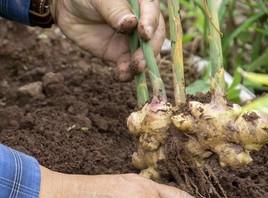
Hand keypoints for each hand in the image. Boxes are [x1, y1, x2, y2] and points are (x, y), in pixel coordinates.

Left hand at [50, 0, 164, 81]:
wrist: (68, 10)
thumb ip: (115, 10)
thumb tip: (130, 23)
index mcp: (141, 2)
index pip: (152, 12)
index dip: (151, 23)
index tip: (145, 35)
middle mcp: (142, 23)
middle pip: (155, 38)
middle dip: (150, 51)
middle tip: (140, 61)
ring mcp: (133, 41)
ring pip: (146, 56)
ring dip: (141, 66)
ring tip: (132, 70)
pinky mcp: (122, 55)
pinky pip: (130, 67)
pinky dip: (127, 74)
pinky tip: (120, 75)